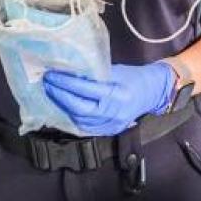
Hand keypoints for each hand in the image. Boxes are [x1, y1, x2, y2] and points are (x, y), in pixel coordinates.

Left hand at [43, 62, 175, 135]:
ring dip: (63, 106)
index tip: (52, 75)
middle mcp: (114, 113)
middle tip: (47, 83)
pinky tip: (64, 105)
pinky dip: (71, 115)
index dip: (66, 83)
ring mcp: (111, 125)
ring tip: (52, 92)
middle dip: (60, 96)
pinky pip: (85, 126)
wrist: (153, 92)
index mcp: (118, 94)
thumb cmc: (134, 76)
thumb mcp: (115, 70)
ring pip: (80, 120)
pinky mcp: (109, 131)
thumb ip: (94, 73)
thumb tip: (69, 70)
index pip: (86, 90)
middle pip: (79, 108)